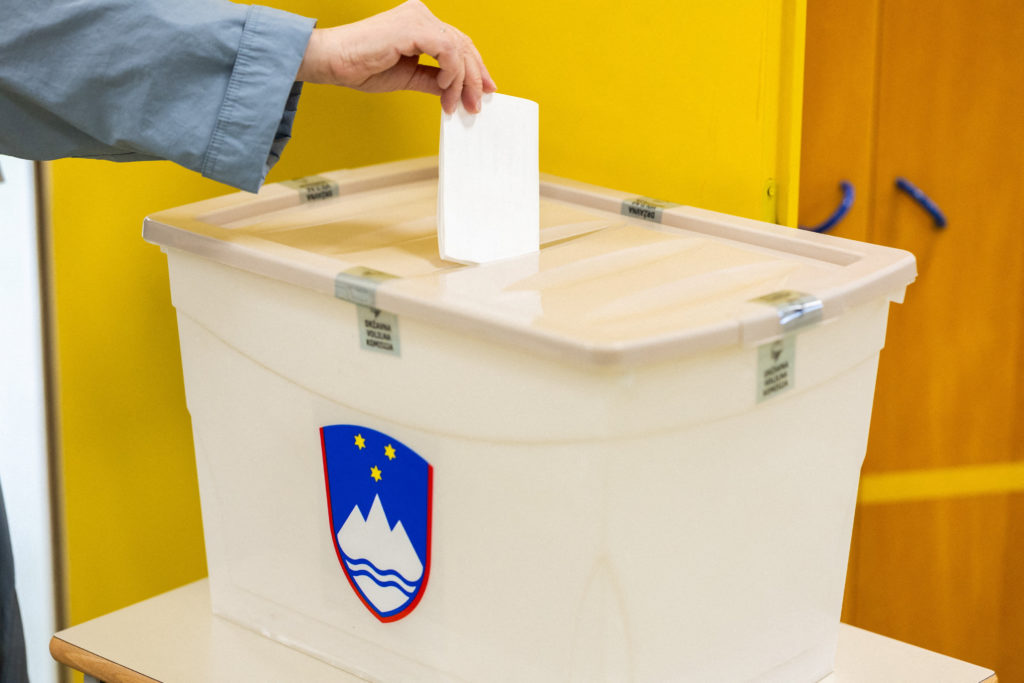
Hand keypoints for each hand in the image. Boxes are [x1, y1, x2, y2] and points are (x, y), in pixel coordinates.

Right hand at [296, 0, 496, 113]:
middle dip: (474, 78)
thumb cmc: (362, 67)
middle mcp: (421, 15)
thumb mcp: (408, 77)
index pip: (457, 44)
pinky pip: (447, 52)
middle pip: (463, 45)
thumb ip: (432, 80)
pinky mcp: (414, 27)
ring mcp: (418, 18)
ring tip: (455, 103)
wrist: (334, 62)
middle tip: (476, 104)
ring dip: (462, 82)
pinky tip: (442, 88)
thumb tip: (454, 92)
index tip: (482, 91)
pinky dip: (450, 73)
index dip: (474, 68)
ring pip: (458, 50)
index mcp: (419, 23)